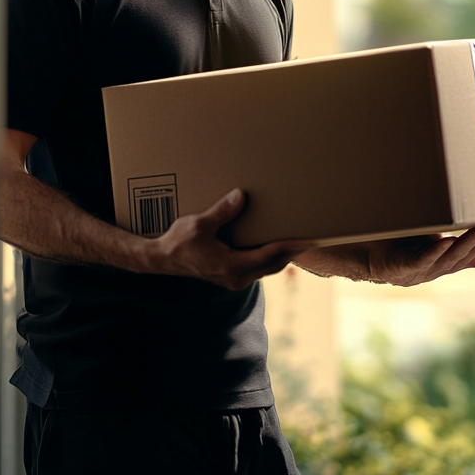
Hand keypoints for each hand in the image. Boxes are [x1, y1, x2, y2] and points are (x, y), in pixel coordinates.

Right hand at [146, 188, 313, 290]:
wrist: (162, 260)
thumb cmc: (179, 242)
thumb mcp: (199, 224)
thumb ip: (222, 211)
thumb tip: (241, 195)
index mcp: (232, 265)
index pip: (269, 255)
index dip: (289, 245)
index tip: (306, 237)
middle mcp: (236, 277)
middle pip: (273, 264)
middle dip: (292, 251)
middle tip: (312, 238)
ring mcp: (233, 279)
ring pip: (266, 268)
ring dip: (282, 255)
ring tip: (298, 240)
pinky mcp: (230, 277)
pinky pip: (257, 268)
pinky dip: (269, 257)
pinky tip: (273, 245)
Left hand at [367, 223, 474, 286]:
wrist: (371, 260)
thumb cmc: (402, 249)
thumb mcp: (429, 243)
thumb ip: (452, 241)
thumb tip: (473, 232)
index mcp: (445, 262)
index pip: (474, 253)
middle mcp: (438, 268)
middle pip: (466, 255)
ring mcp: (423, 269)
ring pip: (450, 257)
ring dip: (467, 243)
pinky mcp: (405, 267)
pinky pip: (423, 259)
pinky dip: (436, 251)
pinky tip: (447, 241)